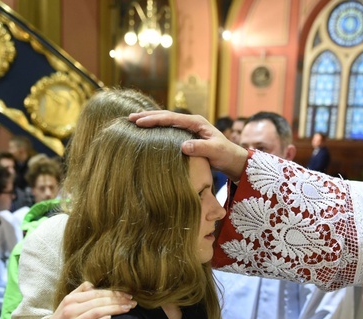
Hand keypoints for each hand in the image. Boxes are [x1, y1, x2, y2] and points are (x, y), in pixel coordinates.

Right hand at [38, 281, 136, 318]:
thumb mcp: (67, 302)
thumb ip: (80, 292)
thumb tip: (93, 284)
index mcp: (72, 300)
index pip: (97, 294)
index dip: (113, 293)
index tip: (128, 295)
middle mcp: (72, 310)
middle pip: (99, 303)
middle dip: (118, 301)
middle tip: (132, 302)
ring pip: (95, 313)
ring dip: (113, 310)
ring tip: (127, 309)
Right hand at [130, 110, 247, 180]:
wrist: (232, 159)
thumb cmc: (225, 154)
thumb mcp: (214, 151)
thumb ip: (200, 148)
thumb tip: (183, 146)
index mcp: (196, 122)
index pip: (172, 118)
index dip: (155, 120)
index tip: (140, 122)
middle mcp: (191, 122)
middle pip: (166, 116)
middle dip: (147, 116)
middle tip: (130, 118)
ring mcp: (189, 128)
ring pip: (166, 121)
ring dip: (150, 120)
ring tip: (134, 121)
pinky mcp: (187, 135)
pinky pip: (169, 129)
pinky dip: (157, 128)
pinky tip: (147, 130)